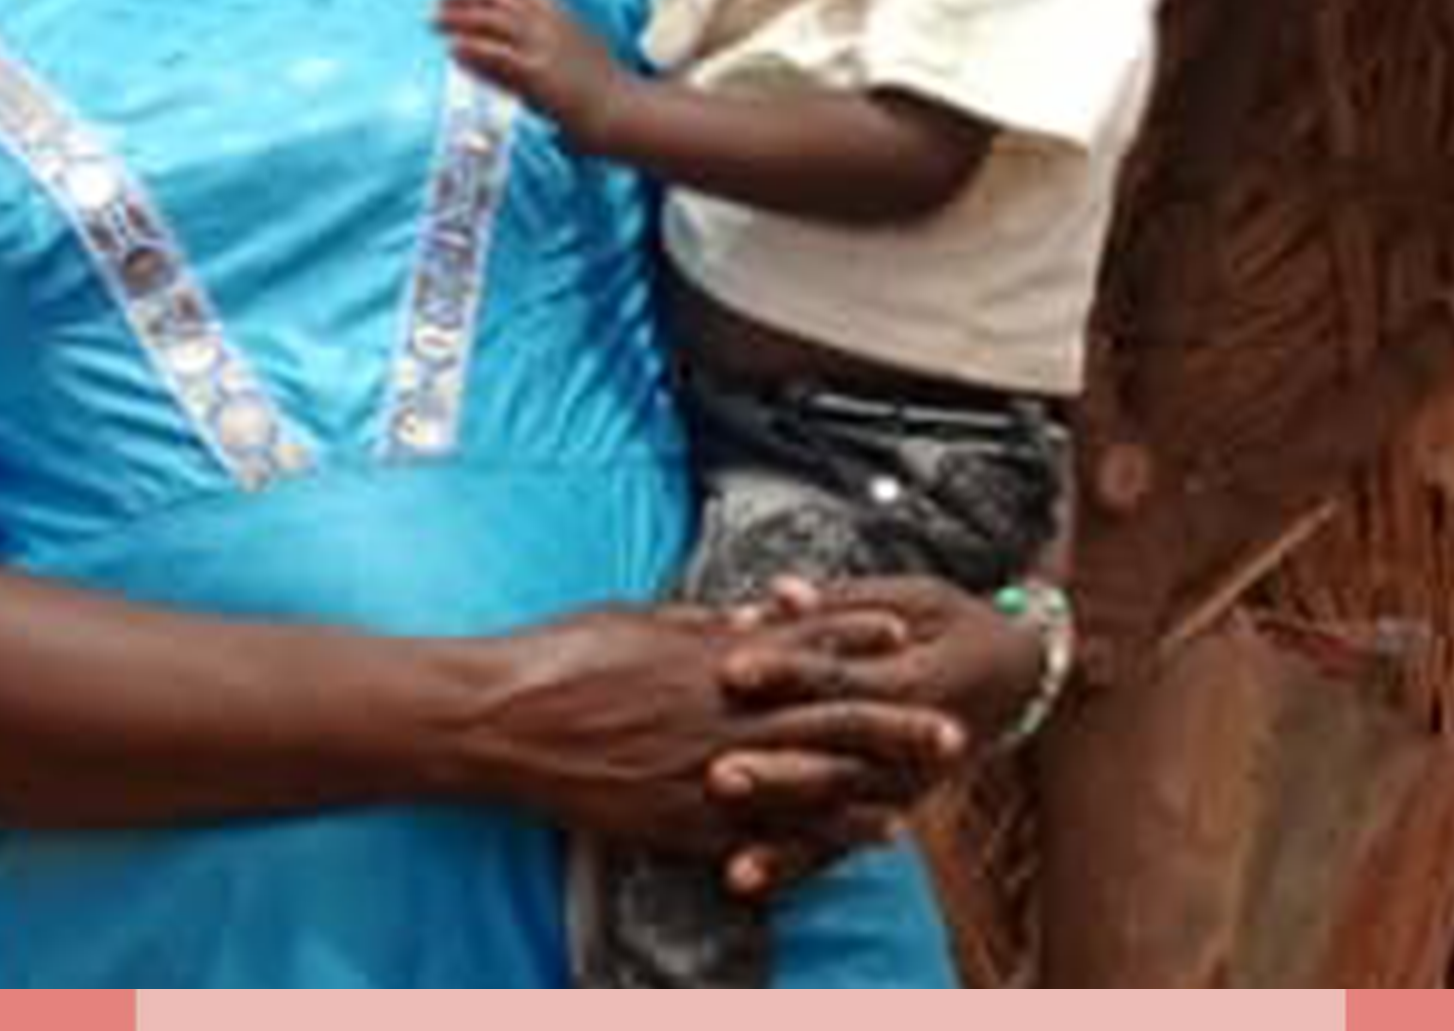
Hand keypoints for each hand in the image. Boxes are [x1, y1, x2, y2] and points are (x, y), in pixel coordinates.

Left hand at [435, 0, 626, 136]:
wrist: (627, 112)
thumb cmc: (606, 88)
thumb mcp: (578, 49)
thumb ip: (547, 38)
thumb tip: (520, 40)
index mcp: (562, 13)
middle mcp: (551, 24)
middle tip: (439, 5)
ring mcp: (545, 48)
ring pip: (492, 20)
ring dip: (459, 19)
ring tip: (435, 23)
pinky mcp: (538, 76)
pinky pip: (497, 55)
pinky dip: (472, 50)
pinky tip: (453, 50)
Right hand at [448, 607, 958, 867]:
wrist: (502, 719)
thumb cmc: (560, 656)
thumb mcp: (636, 617)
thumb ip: (701, 622)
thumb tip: (751, 614)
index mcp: (711, 654)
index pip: (803, 640)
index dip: (858, 634)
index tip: (906, 629)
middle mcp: (722, 713)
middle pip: (828, 715)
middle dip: (894, 722)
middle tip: (952, 727)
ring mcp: (705, 770)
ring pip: (811, 779)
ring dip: (873, 785)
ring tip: (923, 789)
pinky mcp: (682, 819)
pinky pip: (766, 831)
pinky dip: (818, 836)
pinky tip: (857, 839)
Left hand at [706, 579, 1038, 897]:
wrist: (1016, 678)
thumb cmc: (952, 624)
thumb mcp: (912, 599)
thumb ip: (841, 603)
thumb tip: (779, 594)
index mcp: (913, 683)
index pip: (841, 679)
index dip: (786, 672)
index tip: (729, 669)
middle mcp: (908, 749)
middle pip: (834, 762)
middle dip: (776, 774)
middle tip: (718, 776)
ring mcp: (900, 790)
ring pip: (835, 819)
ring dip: (781, 842)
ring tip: (733, 866)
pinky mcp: (888, 811)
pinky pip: (836, 846)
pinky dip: (791, 864)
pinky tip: (741, 880)